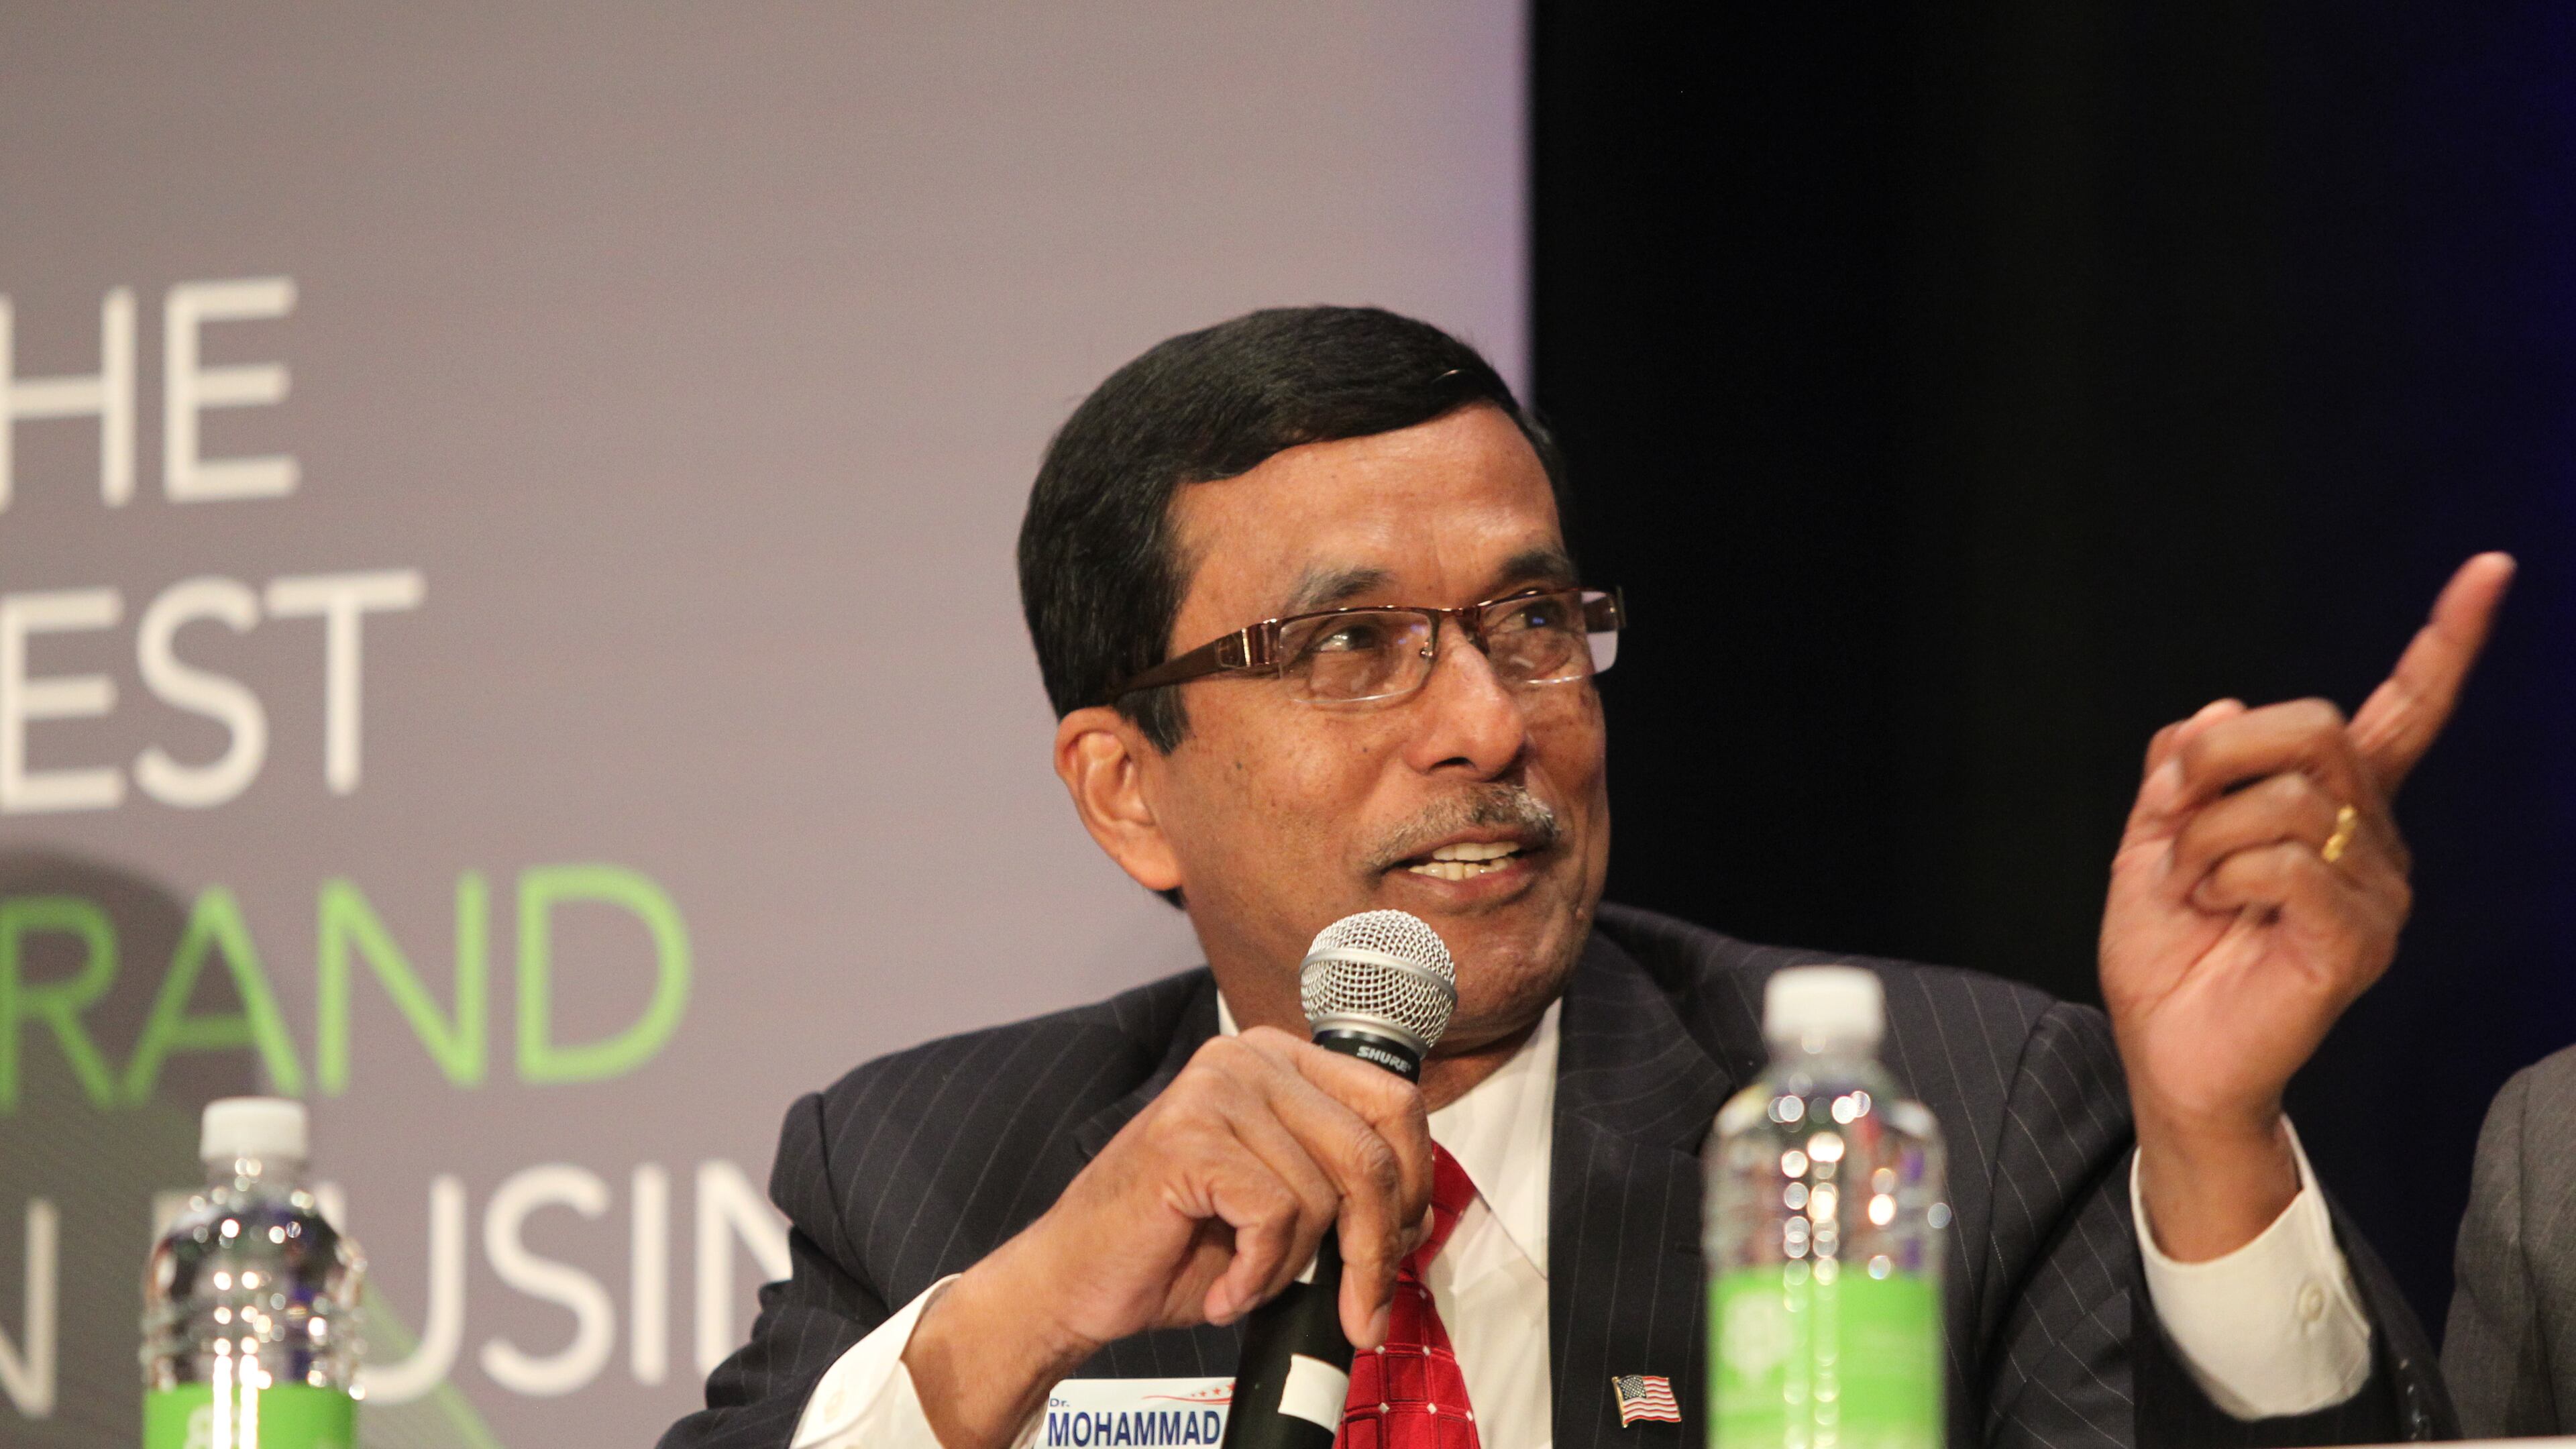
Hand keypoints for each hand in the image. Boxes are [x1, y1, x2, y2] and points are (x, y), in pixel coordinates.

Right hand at [903, 1027, 1433, 1448]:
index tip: (1399, 1248)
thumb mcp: (1285, 1204)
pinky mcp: (1187, 1136)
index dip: (1412, 1185)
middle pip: (1369, 1154)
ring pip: (1322, 1195)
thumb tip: (1418, 1218)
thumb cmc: (1179, 1246)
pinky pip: (1274, 1216)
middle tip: (1356, 1310)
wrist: (1077, 1280)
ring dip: (1291, 1267)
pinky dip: (1255, 1274)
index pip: (1395, 1103)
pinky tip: (1222, 1286)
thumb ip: (1344, 1186)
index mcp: (1282, 1059)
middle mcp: (1250, 1057)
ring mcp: (1214, 1090)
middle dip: (1372, 1249)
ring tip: (1246, 1281)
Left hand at [2100, 552, 2514, 1259]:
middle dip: (2220, 756)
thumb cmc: (2168, 956)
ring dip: (2204, 834)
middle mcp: (2372, 840)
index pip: (2403, 712)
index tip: (2492, 570)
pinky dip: (2221, 874)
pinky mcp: (2360, 938)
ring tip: (2195, 889)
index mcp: (2331, 808)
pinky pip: (2284, 860)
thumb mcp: (2152, 842)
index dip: (2447, 642)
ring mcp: (2376, 890)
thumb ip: (2184, 773)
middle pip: (2315, 727)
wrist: (2167, 1055)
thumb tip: (2224, 709)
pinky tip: (2216, 912)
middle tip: (2176, 813)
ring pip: (2288, 795)